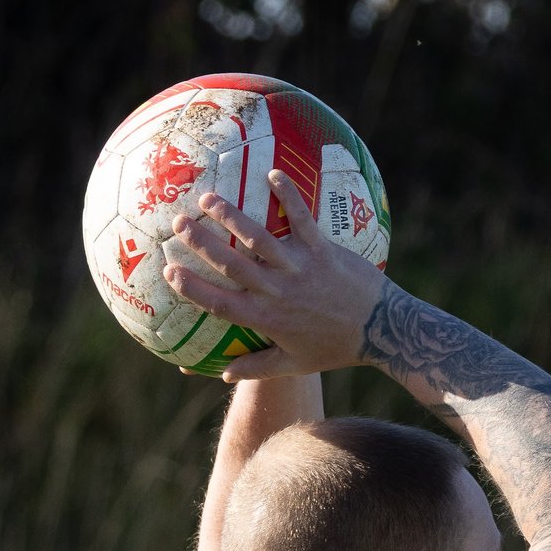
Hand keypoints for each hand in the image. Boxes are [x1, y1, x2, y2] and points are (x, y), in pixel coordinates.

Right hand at [161, 169, 388, 379]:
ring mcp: (299, 268)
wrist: (382, 331)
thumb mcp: (295, 364)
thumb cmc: (336, 348)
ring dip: (230, 216)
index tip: (168, 271)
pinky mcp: (322, 250)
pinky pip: (302, 218)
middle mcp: (277, 291)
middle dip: (200, 242)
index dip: (192, 287)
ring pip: (257, 238)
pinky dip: (288, 195)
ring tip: (208, 198)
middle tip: (178, 223)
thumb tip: (223, 375)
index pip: (218, 303)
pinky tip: (272, 174)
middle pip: (230, 264)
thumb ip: (257, 368)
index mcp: (265, 320)